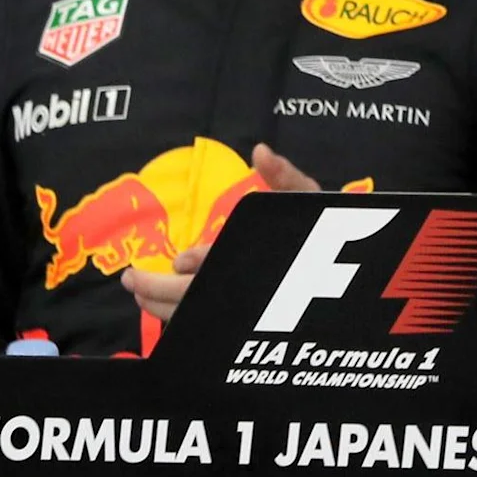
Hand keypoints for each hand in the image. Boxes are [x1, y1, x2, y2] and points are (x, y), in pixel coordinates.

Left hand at [121, 145, 324, 324]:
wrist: (345, 280)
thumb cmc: (325, 234)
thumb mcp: (310, 199)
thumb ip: (285, 176)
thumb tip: (259, 149)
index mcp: (255, 260)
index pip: (218, 267)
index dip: (196, 264)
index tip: (179, 260)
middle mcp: (247, 291)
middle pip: (196, 298)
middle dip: (157, 291)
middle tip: (131, 280)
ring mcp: (243, 311)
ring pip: (195, 318)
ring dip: (162, 307)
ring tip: (140, 295)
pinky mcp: (239, 323)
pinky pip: (203, 327)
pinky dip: (180, 321)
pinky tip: (163, 310)